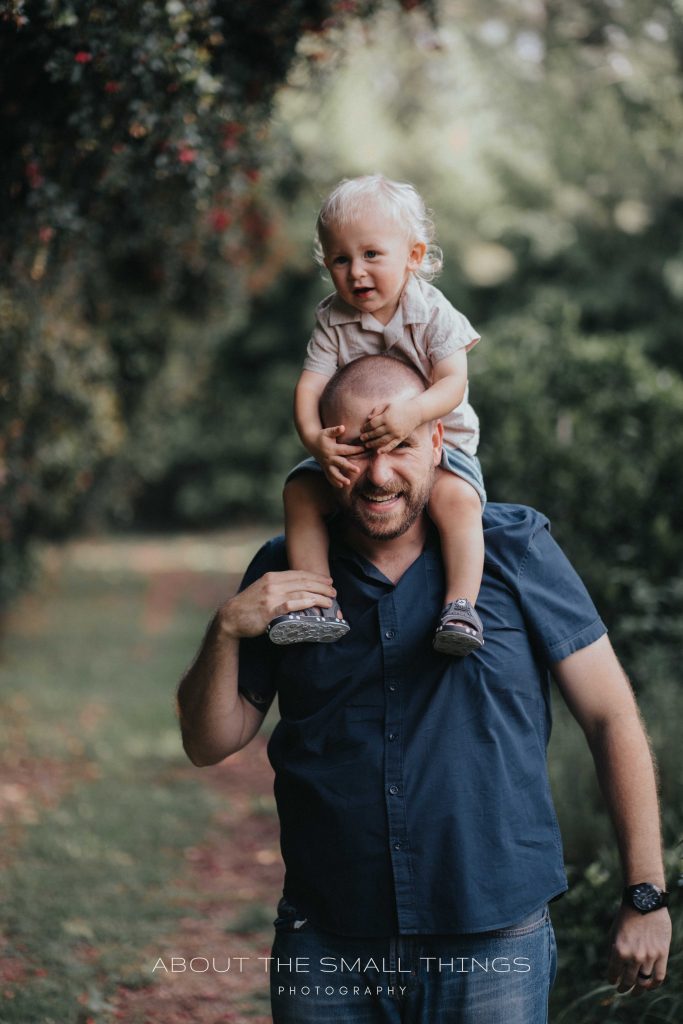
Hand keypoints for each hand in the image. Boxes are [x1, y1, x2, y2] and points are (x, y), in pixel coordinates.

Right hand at [218, 571, 336, 637]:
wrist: (230, 617)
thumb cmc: (248, 605)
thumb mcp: (262, 589)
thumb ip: (277, 587)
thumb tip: (296, 590)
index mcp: (272, 577)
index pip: (299, 574)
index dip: (316, 577)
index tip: (328, 581)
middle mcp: (273, 584)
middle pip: (303, 582)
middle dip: (322, 586)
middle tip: (334, 591)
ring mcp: (271, 597)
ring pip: (301, 592)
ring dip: (319, 596)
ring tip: (330, 601)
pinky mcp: (269, 610)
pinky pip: (291, 605)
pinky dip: (305, 603)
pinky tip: (315, 604)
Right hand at [314, 424, 364, 487]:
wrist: (311, 442)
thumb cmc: (322, 436)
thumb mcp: (328, 432)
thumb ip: (335, 430)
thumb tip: (342, 427)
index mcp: (333, 449)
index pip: (346, 450)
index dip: (355, 449)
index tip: (364, 449)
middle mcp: (330, 458)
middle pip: (341, 463)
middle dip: (349, 467)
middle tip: (357, 470)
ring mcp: (327, 464)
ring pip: (334, 473)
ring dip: (340, 478)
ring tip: (347, 483)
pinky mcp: (325, 468)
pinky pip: (329, 476)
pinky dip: (334, 481)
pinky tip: (341, 486)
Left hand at [360, 401, 420, 452]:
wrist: (416, 412)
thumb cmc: (400, 406)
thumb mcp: (387, 404)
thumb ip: (377, 410)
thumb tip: (368, 418)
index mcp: (386, 417)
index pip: (372, 424)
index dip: (365, 427)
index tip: (362, 429)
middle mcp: (390, 426)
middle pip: (375, 433)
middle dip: (367, 436)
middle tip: (361, 438)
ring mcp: (396, 433)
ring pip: (381, 440)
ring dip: (373, 444)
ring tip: (367, 445)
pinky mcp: (400, 438)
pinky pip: (392, 445)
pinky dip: (385, 449)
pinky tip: (378, 452)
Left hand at [606, 905, 670, 993]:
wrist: (644, 902)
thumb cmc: (626, 917)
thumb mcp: (613, 933)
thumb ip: (612, 952)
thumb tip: (613, 969)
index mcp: (619, 950)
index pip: (614, 973)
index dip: (612, 980)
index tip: (612, 982)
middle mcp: (634, 956)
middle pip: (629, 981)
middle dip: (624, 987)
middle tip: (621, 990)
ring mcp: (649, 956)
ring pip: (644, 982)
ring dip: (639, 989)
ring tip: (635, 991)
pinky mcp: (662, 954)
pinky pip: (659, 977)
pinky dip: (654, 985)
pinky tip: (649, 986)